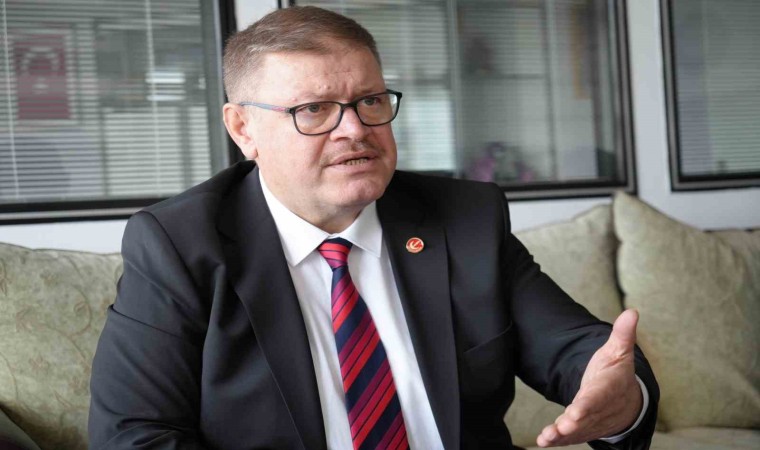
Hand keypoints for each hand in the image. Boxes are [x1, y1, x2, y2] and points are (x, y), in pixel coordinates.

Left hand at [536, 309, 642, 446]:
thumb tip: (632, 311)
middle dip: (574, 423)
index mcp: (609, 388)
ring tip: (547, 438)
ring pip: (577, 430)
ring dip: (562, 435)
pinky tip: (544, 441)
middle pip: (587, 417)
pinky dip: (558, 440)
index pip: (599, 397)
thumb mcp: (618, 351)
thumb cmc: (616, 373)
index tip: (577, 411)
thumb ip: (622, 334)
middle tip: (562, 426)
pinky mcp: (583, 429)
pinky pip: (571, 436)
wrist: (626, 402)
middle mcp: (601, 408)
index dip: (589, 404)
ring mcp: (592, 421)